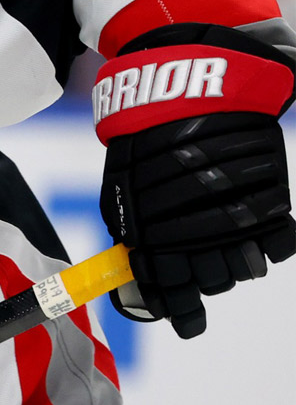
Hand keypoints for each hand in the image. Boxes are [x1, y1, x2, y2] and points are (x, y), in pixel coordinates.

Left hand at [94, 24, 295, 337]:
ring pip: (244, 266)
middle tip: (211, 272)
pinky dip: (275, 245)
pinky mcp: (269, 190)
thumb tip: (138, 283)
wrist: (186, 79)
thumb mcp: (125, 183)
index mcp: (148, 226)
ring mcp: (234, 209)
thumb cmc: (150, 136)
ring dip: (239, 264)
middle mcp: (193, 223)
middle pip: (212, 279)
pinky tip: (265, 239)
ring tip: (234, 250)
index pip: (167, 285)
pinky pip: (281, 240)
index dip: (179, 310)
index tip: (187, 325)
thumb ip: (133, 232)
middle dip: (211, 280)